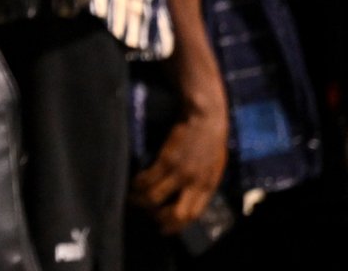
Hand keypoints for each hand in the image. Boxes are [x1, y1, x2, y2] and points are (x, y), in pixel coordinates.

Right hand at [130, 101, 228, 234]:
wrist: (206, 118)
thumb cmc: (211, 141)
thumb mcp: (214, 167)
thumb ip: (202, 183)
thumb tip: (188, 197)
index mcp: (209, 186)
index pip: (193, 215)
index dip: (176, 225)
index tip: (163, 228)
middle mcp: (195, 183)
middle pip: (175, 213)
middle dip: (159, 218)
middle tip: (148, 216)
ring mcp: (180, 172)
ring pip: (155, 197)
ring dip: (141, 201)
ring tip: (133, 199)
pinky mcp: (166, 160)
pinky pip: (147, 179)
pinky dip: (137, 184)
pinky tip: (133, 183)